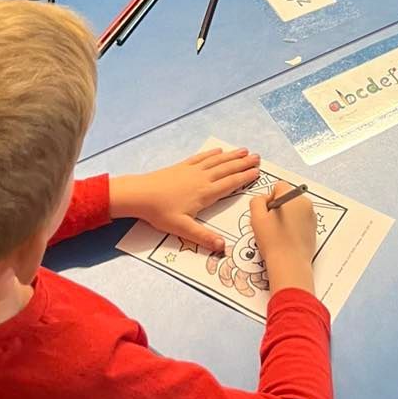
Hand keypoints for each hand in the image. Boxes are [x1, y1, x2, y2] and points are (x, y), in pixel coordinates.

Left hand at [109, 147, 261, 253]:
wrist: (140, 194)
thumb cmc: (160, 212)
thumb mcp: (182, 228)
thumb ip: (203, 236)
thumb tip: (222, 247)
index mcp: (205, 193)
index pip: (230, 184)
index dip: (244, 178)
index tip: (257, 172)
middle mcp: (202, 178)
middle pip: (227, 169)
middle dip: (243, 163)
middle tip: (257, 157)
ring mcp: (192, 170)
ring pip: (216, 161)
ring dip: (231, 156)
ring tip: (244, 151)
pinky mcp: (182, 166)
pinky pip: (201, 157)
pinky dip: (211, 154)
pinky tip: (217, 151)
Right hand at [250, 183, 317, 294]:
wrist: (290, 265)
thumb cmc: (273, 242)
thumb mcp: (256, 218)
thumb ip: (257, 201)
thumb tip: (264, 199)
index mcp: (292, 196)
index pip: (278, 186)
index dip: (269, 199)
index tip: (266, 214)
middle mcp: (305, 203)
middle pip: (287, 197)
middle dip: (278, 208)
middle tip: (270, 225)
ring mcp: (311, 215)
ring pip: (294, 209)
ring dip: (286, 216)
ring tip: (278, 234)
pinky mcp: (314, 228)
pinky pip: (301, 220)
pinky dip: (294, 225)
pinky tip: (287, 238)